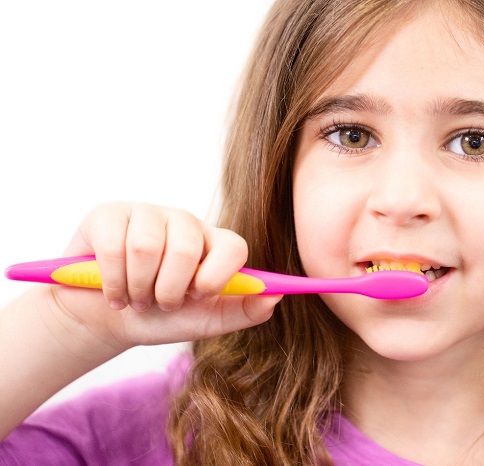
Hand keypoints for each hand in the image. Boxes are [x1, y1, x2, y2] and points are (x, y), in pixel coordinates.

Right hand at [42, 202, 279, 354]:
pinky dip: (112, 282)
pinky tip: (113, 291)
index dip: (216, 276)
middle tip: (159, 303)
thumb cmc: (161, 316)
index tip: (198, 295)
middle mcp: (185, 223)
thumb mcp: (205, 320)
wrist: (106, 320)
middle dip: (168, 290)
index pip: (233, 246)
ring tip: (136, 297)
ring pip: (146, 248)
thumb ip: (244, 311)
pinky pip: (113, 246)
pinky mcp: (110, 215)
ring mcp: (148, 214)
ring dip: (137, 288)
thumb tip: (275, 296)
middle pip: (185, 248)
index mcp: (214, 244)